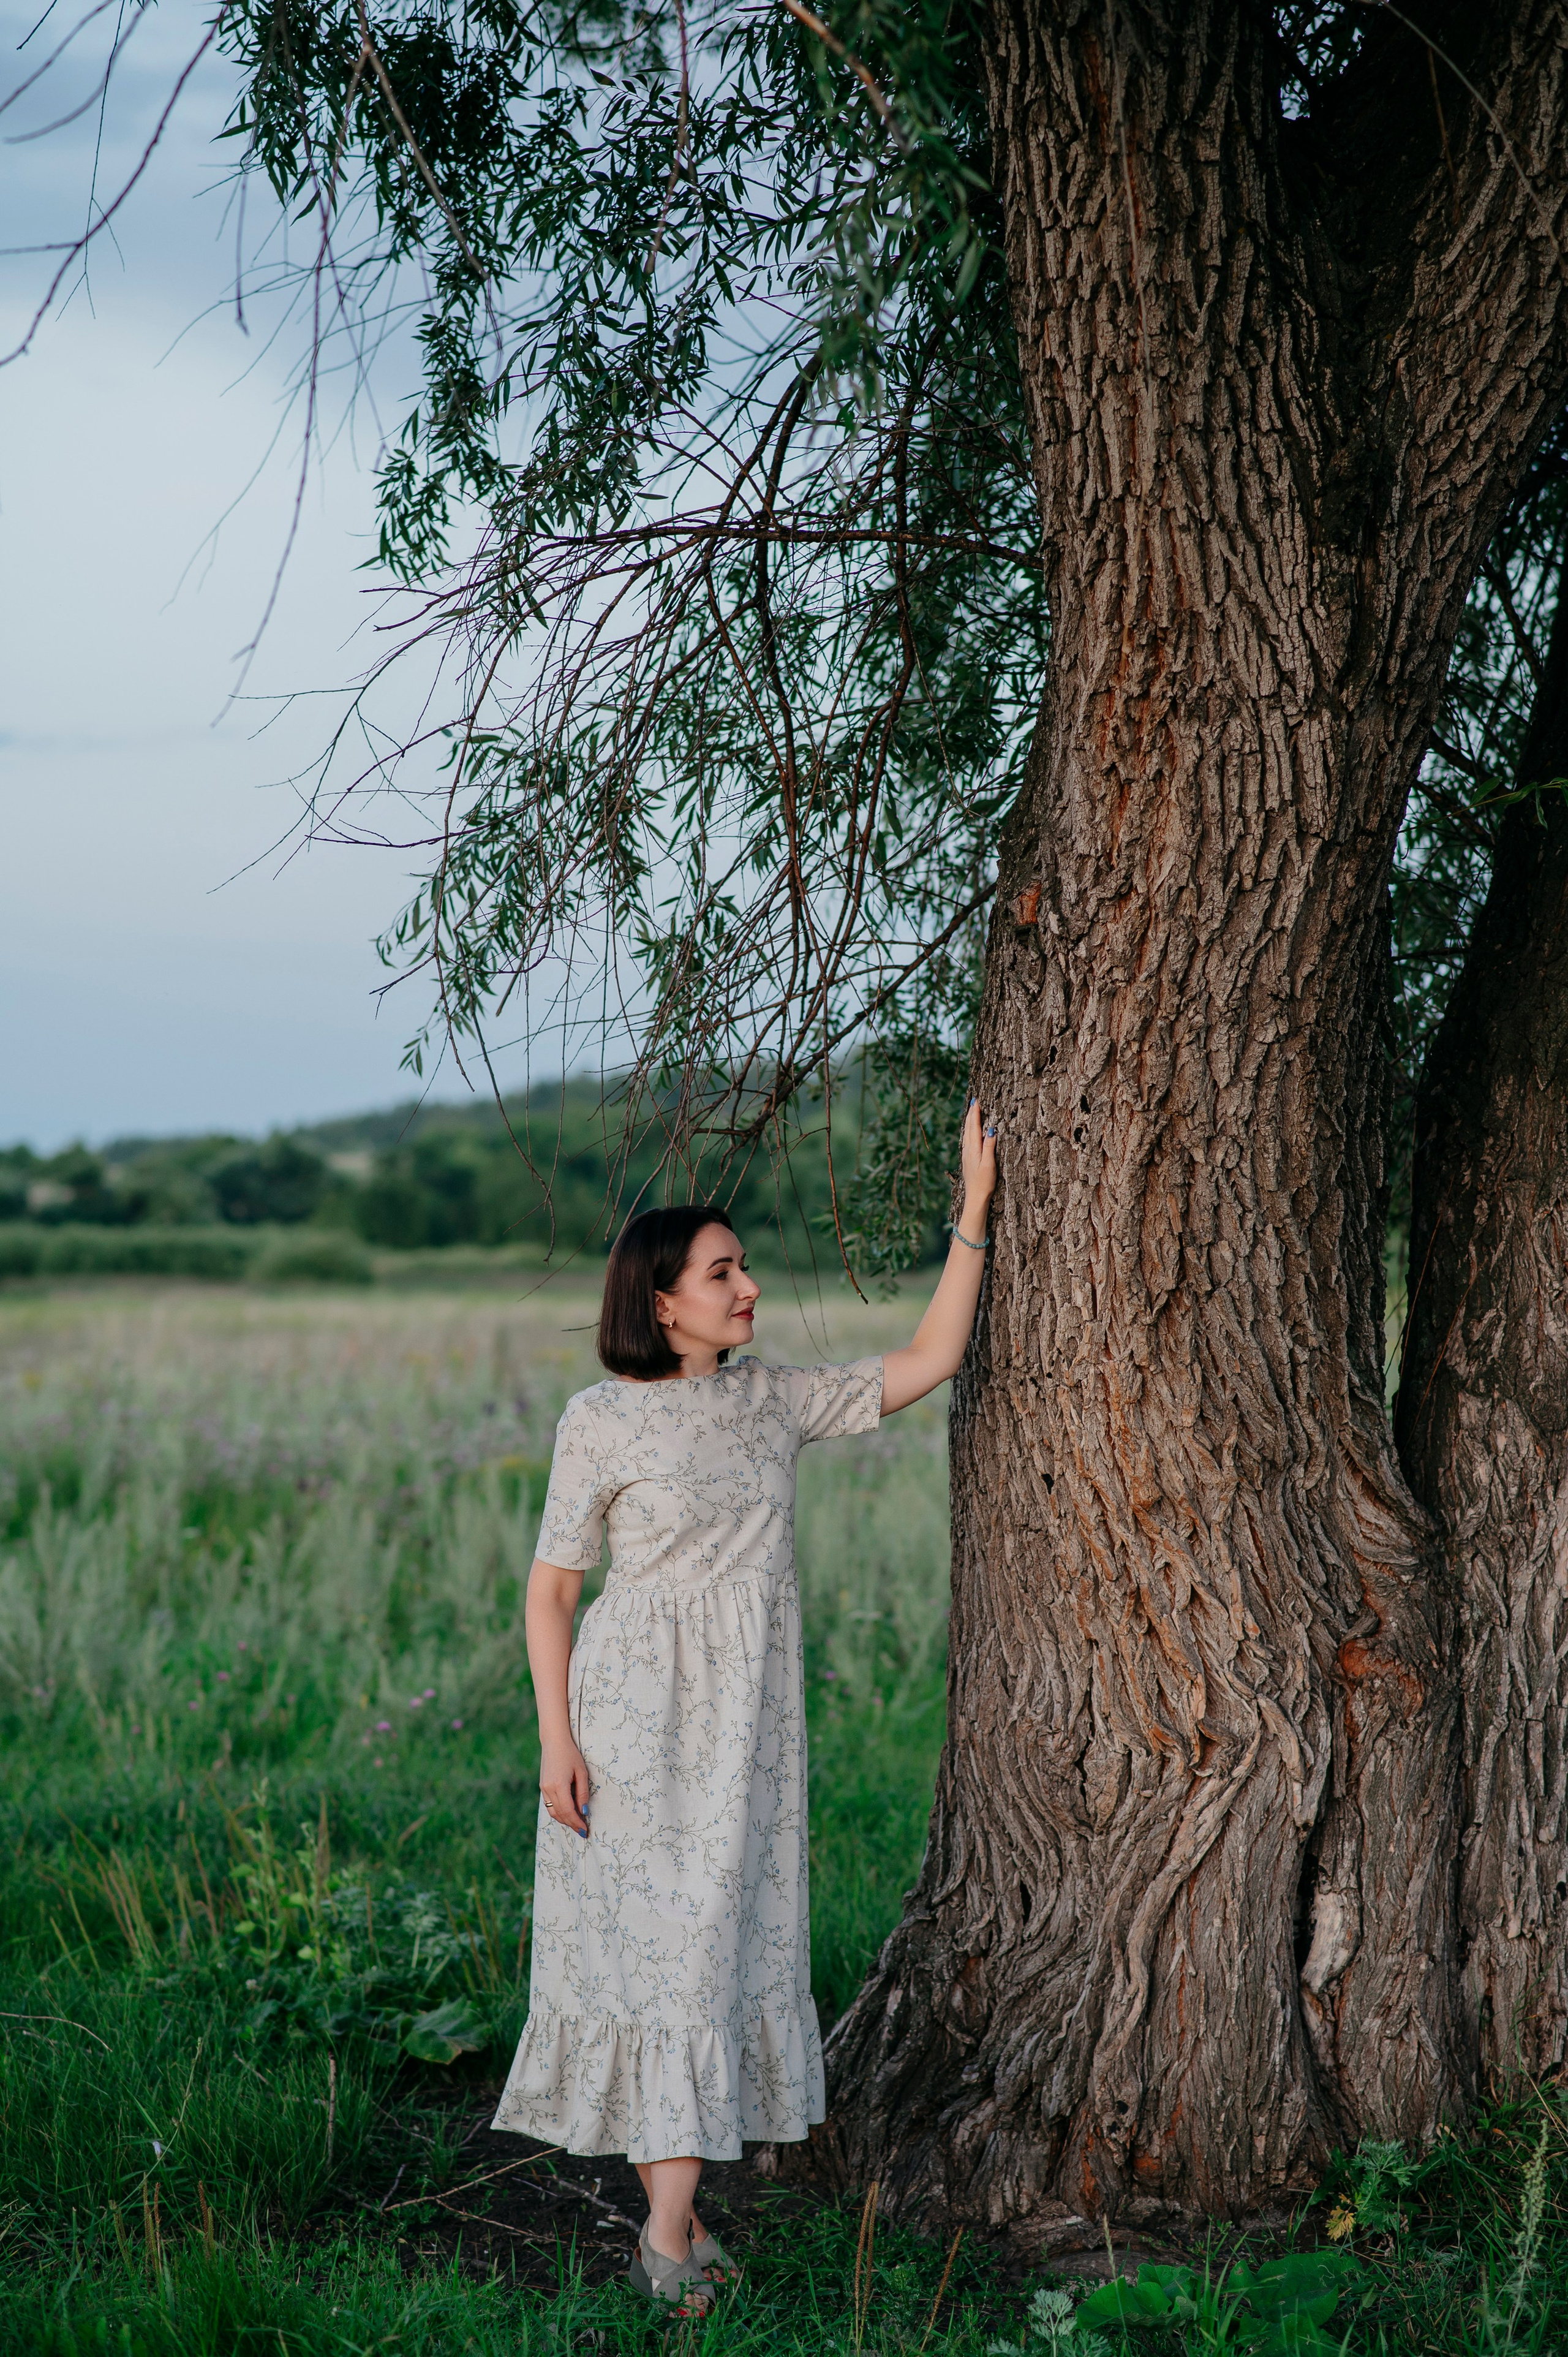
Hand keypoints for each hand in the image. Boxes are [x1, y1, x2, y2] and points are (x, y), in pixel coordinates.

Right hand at [541, 1737, 591, 1836]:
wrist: (554, 1741)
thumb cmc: (570, 1754)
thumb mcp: (581, 1772)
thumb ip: (582, 1793)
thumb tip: (584, 1811)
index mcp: (559, 1785)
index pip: (569, 1811)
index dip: (577, 1822)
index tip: (585, 1830)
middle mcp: (548, 1789)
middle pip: (560, 1814)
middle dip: (572, 1824)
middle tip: (583, 1831)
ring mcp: (543, 1788)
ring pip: (553, 1812)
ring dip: (564, 1820)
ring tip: (576, 1824)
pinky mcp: (542, 1787)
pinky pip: (549, 1805)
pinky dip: (558, 1812)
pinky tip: (567, 1814)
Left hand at [958, 1098, 996, 1226]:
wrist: (975, 1197)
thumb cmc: (984, 1182)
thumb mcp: (989, 1164)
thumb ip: (989, 1146)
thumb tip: (991, 1129)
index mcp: (973, 1149)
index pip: (974, 1127)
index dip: (975, 1113)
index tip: (976, 1101)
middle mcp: (968, 1150)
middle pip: (968, 1128)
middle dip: (971, 1114)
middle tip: (973, 1102)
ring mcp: (966, 1155)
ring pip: (966, 1133)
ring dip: (969, 1121)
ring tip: (971, 1113)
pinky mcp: (967, 1160)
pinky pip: (967, 1140)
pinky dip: (968, 1131)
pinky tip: (969, 1132)